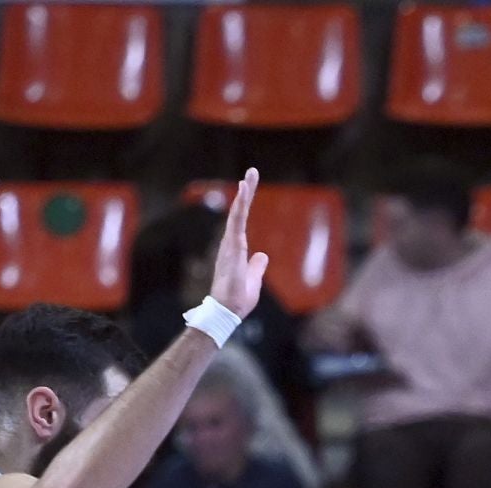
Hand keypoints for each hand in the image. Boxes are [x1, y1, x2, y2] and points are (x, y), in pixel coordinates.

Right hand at [209, 169, 268, 320]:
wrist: (228, 310)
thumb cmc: (238, 300)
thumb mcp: (253, 280)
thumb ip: (257, 267)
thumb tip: (262, 256)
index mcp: (236, 251)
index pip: (242, 223)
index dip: (245, 206)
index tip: (249, 188)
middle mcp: (231, 244)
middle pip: (239, 213)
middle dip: (246, 193)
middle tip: (252, 172)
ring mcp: (231, 243)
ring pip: (238, 213)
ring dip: (244, 194)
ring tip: (250, 175)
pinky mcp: (233, 245)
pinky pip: (237, 220)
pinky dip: (241, 203)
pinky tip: (244, 188)